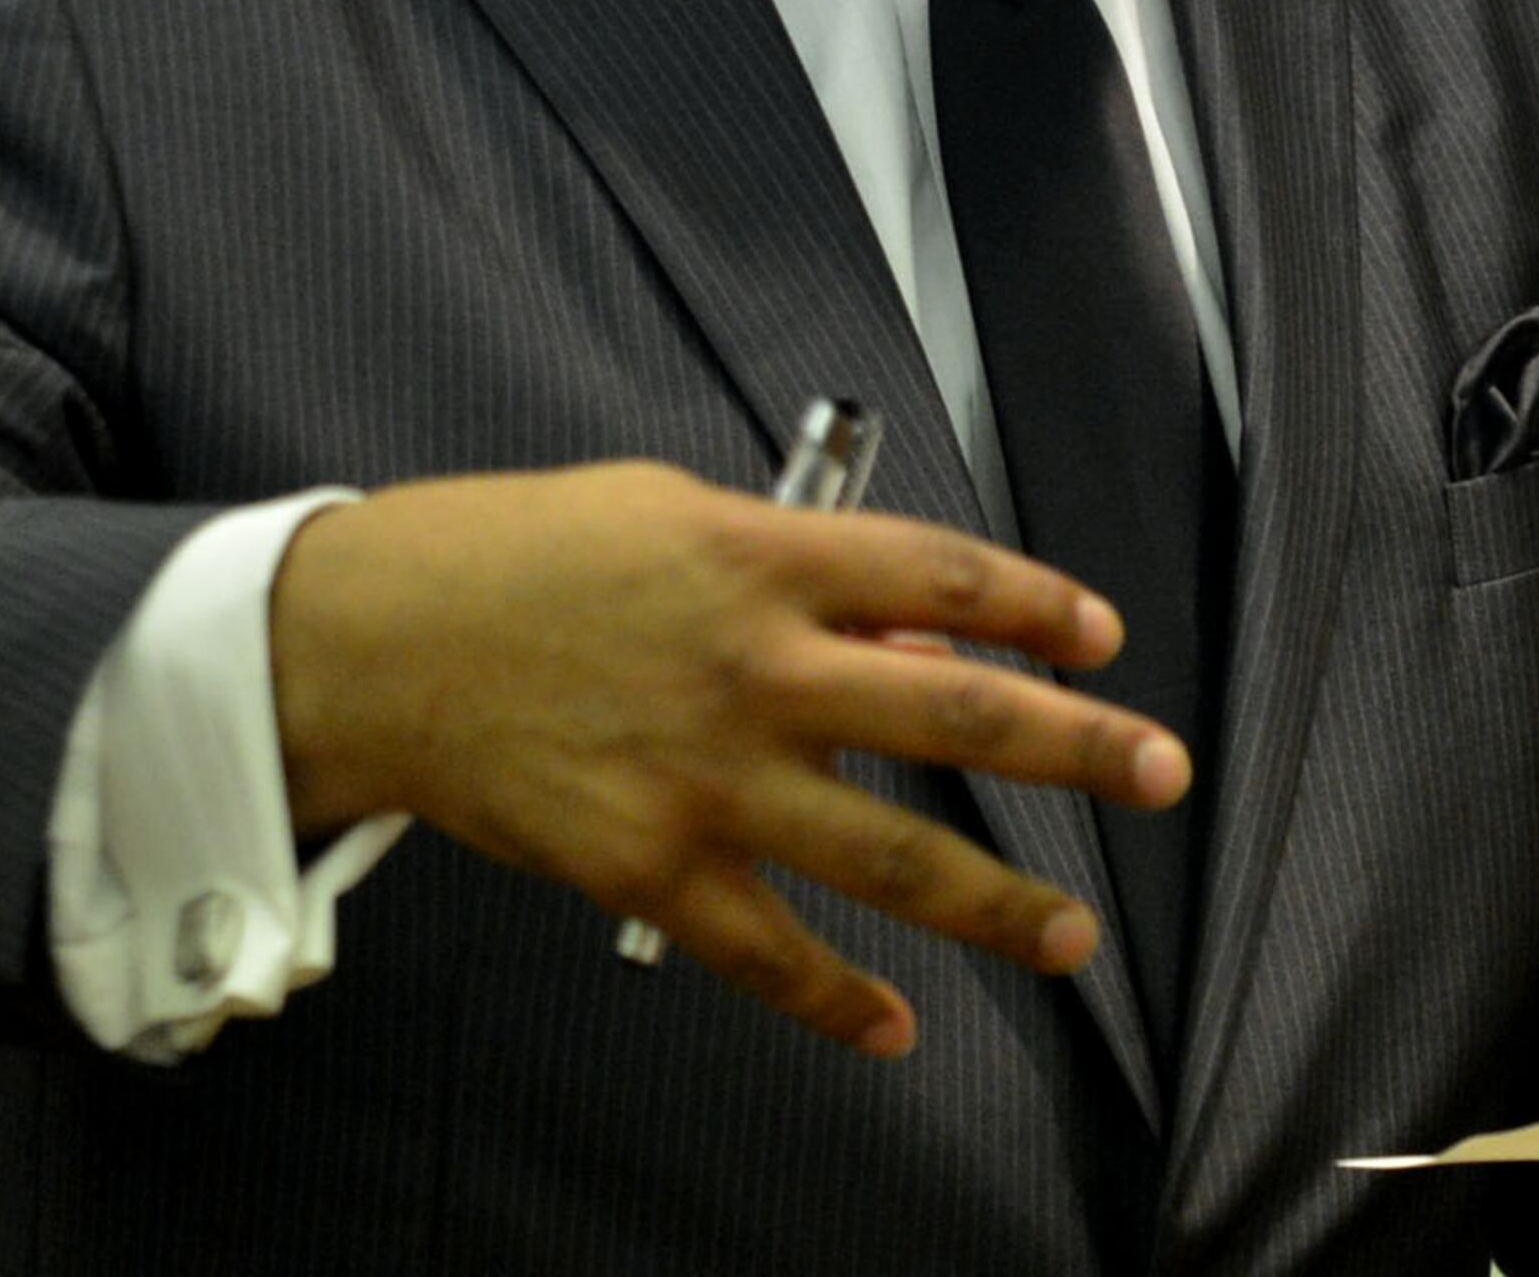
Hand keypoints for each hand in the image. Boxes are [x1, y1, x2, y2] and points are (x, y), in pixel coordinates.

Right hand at [267, 461, 1186, 1057]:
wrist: (376, 643)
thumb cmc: (517, 557)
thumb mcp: (669, 513)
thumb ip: (795, 570)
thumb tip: (905, 634)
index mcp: (764, 560)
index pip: (942, 579)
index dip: (1037, 607)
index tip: (1100, 636)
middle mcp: (757, 669)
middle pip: (954, 714)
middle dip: (1075, 748)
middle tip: (1161, 770)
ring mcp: (710, 779)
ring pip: (889, 854)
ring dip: (996, 902)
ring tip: (1075, 937)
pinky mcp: (653, 869)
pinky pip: (770, 951)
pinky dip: (838, 1000)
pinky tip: (898, 1026)